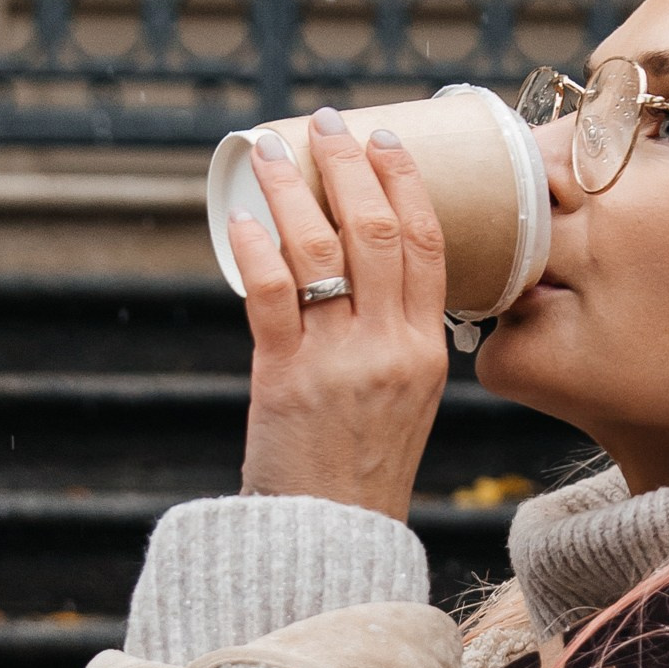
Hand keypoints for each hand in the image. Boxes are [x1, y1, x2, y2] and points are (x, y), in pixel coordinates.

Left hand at [229, 110, 449, 518]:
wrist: (330, 544)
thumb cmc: (361, 471)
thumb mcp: (407, 401)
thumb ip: (395, 341)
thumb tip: (361, 273)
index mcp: (428, 352)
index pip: (428, 245)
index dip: (406, 183)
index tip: (386, 139)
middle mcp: (390, 349)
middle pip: (378, 231)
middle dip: (351, 165)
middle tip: (329, 123)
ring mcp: (338, 362)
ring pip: (320, 248)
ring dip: (293, 189)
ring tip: (272, 150)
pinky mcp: (284, 379)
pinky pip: (270, 294)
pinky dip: (255, 247)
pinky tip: (240, 218)